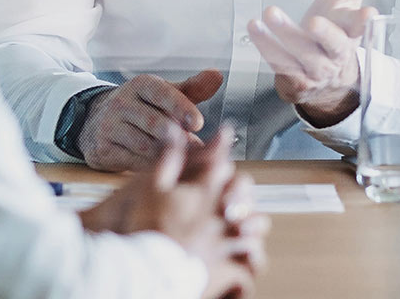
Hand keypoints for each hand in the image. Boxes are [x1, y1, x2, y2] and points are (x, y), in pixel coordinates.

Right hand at [77, 70, 224, 171]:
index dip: (181, 107)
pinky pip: (131, 161)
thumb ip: (192, 89)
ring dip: (167, 155)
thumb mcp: (165, 94)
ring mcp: (110, 126)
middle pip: (154, 122)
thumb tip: (218, 76)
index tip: (198, 123)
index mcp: (141, 85)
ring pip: (144, 145)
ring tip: (186, 161)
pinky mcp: (103, 149)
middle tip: (198, 150)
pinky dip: (150, 167)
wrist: (97, 122)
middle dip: (177, 138)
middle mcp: (122, 103)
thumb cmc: (143, 107)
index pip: (161, 93)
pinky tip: (164, 169)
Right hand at [79, 124, 270, 298]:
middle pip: (245, 190)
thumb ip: (167, 158)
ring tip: (243, 230)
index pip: (222, 163)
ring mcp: (227, 241)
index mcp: (204, 192)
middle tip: (234, 195)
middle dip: (242, 189)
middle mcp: (221, 213)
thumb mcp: (150, 188)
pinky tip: (243, 265)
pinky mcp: (227, 269)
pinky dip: (248, 266)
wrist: (144, 269)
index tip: (225, 136)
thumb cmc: (145, 228)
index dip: (222, 149)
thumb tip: (173, 129)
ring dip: (251, 227)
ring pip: (255, 227)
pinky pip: (249, 267)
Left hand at [247, 0, 381, 127]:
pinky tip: (255, 30)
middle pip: (332, 45)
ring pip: (300, 56)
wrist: (329, 81)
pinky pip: (281, 66)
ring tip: (268, 13)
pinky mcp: (297, 83)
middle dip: (323, 34)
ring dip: (283, 37)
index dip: (363, 21)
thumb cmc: (335, 30)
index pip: (361, 26)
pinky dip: (267, 49)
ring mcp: (316, 71)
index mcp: (351, 32)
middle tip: (312, 21)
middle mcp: (336, 54)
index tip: (368, 13)